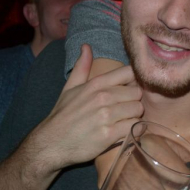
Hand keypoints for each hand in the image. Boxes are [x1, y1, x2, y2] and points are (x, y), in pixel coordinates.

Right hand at [30, 44, 143, 171]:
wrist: (50, 144)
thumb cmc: (63, 115)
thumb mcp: (70, 87)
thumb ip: (82, 66)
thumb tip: (86, 46)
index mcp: (96, 83)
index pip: (129, 72)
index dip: (133, 80)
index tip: (129, 89)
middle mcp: (103, 97)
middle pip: (137, 92)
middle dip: (134, 101)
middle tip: (125, 109)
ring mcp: (106, 116)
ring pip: (138, 109)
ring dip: (133, 116)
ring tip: (123, 120)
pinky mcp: (109, 134)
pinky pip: (134, 127)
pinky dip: (132, 130)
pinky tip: (123, 131)